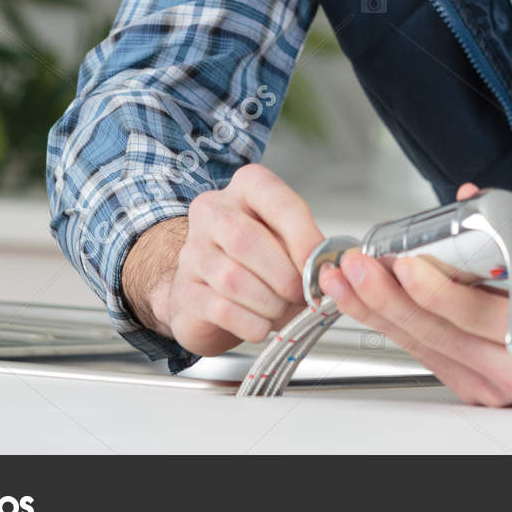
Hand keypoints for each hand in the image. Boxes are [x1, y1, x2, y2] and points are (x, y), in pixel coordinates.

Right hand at [124, 162, 326, 356]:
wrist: (210, 289)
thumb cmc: (258, 260)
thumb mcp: (287, 242)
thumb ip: (307, 249)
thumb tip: (327, 270)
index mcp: (247, 188)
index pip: (276, 200)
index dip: (303, 236)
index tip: (320, 265)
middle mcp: (213, 212)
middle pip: (246, 240)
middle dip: (283, 275)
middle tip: (302, 294)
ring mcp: (193, 251)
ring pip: (232, 278)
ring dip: (268, 302)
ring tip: (281, 308)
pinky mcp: (184, 292)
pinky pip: (221, 309)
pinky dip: (251, 323)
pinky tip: (261, 324)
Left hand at [319, 182, 511, 404]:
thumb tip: (471, 198)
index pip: (479, 314)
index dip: (437, 290)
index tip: (405, 262)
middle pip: (436, 334)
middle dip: (388, 297)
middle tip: (356, 264)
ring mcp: (494, 388)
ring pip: (423, 348)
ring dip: (380, 312)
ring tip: (345, 280)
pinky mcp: (477, 392)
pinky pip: (428, 357)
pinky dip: (398, 327)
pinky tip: (373, 303)